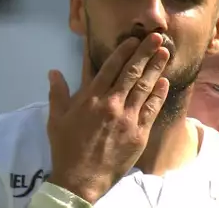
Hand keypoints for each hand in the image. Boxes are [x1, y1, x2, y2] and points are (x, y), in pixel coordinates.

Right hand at [46, 33, 169, 203]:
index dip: (124, 51)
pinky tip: (164, 83)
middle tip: (158, 37)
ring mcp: (127, 118)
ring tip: (164, 53)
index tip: (134, 39)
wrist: (80, 180)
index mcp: (91, 98)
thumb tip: (54, 72)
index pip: (111, 68)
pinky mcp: (138, 133)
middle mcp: (112, 103)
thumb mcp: (56, 119)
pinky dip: (159, 95)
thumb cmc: (66, 148)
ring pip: (145, 88)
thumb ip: (57, 93)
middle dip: (145, 53)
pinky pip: (151, 110)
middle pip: (132, 73)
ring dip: (155, 69)